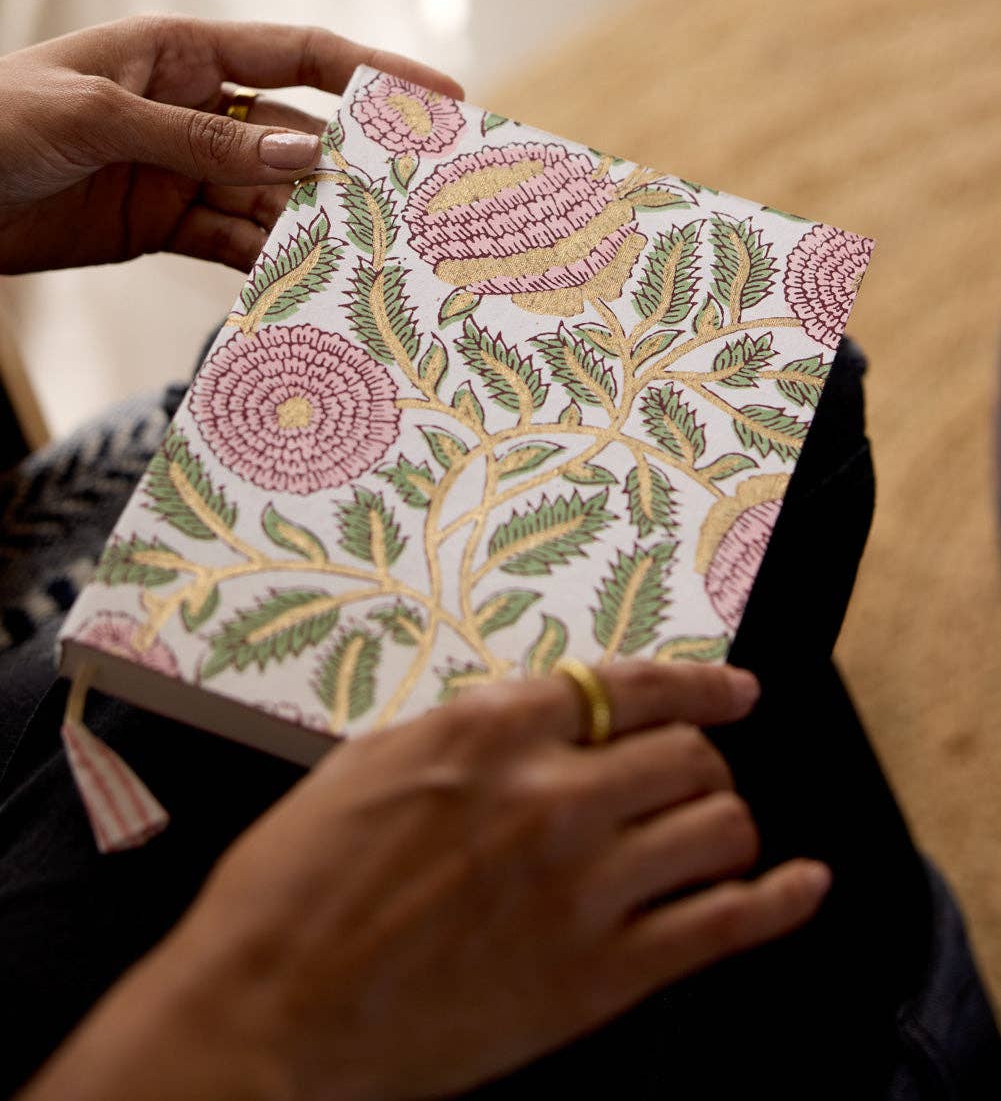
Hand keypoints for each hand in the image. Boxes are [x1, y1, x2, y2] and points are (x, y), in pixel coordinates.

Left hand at [0, 15, 461, 273]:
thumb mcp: (96, 117)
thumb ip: (198, 139)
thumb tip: (303, 155)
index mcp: (180, 51)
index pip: (298, 54)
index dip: (372, 72)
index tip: (439, 96)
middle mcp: (192, 106)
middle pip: (295, 132)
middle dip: (355, 161)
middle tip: (420, 195)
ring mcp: (180, 169)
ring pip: (270, 195)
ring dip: (315, 221)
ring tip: (375, 251)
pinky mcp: (162, 225)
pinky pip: (231, 241)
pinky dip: (267, 260)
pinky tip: (304, 279)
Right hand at [26, 664, 829, 1100]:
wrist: (268, 1009)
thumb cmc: (292, 887)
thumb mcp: (370, 765)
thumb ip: (467, 737)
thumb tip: (534, 725)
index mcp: (488, 731)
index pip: (628, 686)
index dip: (697, 686)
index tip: (734, 694)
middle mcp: (550, 795)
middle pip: (687, 754)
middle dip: (701, 761)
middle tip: (692, 780)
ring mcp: (582, 887)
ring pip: (718, 826)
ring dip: (727, 824)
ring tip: (711, 836)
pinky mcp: (598, 976)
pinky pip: (724, 926)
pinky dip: (778, 901)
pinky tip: (802, 886)